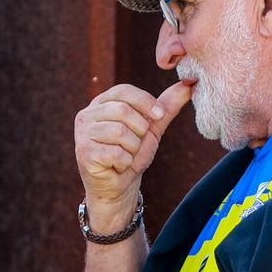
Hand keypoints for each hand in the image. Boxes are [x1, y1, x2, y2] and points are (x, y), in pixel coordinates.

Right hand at [74, 81, 191, 214]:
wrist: (120, 187)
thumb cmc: (132, 155)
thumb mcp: (151, 128)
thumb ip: (166, 107)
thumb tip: (188, 85)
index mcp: (102, 103)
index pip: (124, 91)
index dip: (145, 101)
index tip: (159, 115)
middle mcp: (87, 115)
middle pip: (122, 110)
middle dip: (139, 131)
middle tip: (135, 145)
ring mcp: (83, 134)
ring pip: (120, 132)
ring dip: (132, 149)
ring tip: (126, 156)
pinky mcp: (84, 153)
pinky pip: (115, 152)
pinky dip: (125, 162)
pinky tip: (117, 166)